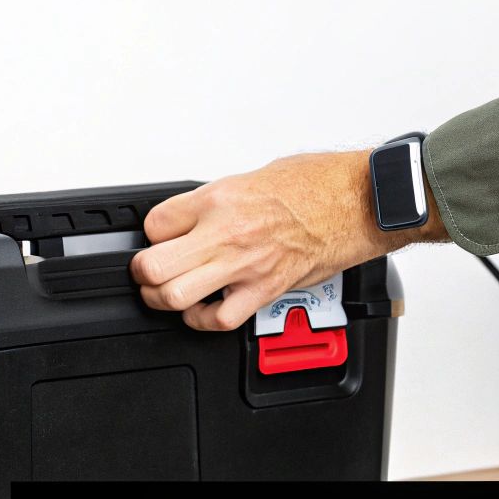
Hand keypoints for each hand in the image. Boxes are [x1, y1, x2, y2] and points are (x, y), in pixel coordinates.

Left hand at [131, 150, 443, 330]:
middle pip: (152, 265)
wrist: (354, 202)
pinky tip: (204, 311)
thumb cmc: (315, 186)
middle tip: (150, 272)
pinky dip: (202, 321)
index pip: (154, 223)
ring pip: (175, 296)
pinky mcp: (264, 290)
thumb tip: (194, 217)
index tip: (161, 238)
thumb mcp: (252, 177)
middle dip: (143, 273)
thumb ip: (217, 201)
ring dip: (165, 300)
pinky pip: (218, 320)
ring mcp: (243, 265)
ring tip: (169, 294)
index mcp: (218, 197)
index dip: (151, 235)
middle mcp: (225, 232)